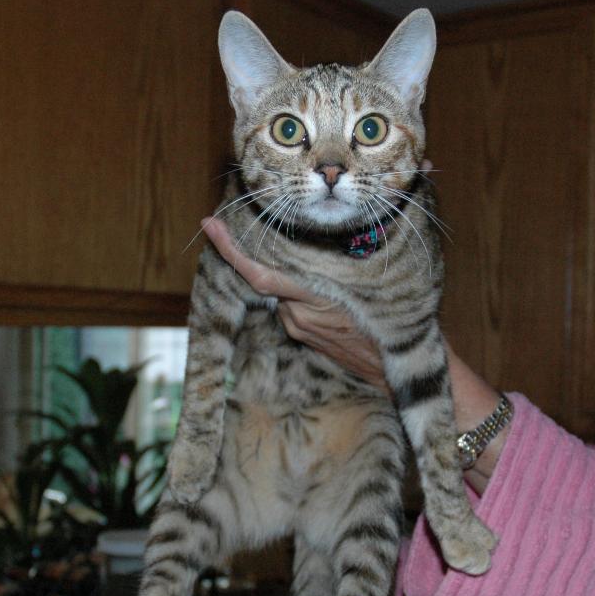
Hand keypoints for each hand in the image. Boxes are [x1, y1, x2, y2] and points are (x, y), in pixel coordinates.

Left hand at [201, 216, 387, 390]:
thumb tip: (314, 247)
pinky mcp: (300, 336)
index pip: (259, 275)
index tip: (210, 225)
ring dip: (288, 277)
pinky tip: (320, 292)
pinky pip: (290, 305)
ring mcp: (297, 327)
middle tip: (249, 232)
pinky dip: (296, 294)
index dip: (231, 251)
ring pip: (280, 291)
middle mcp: (296, 315)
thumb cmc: (380, 325)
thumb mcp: (362, 288)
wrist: (385, 369)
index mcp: (310, 300)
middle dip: (258, 257)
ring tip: (316, 270)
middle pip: (266, 277)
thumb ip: (332, 270)